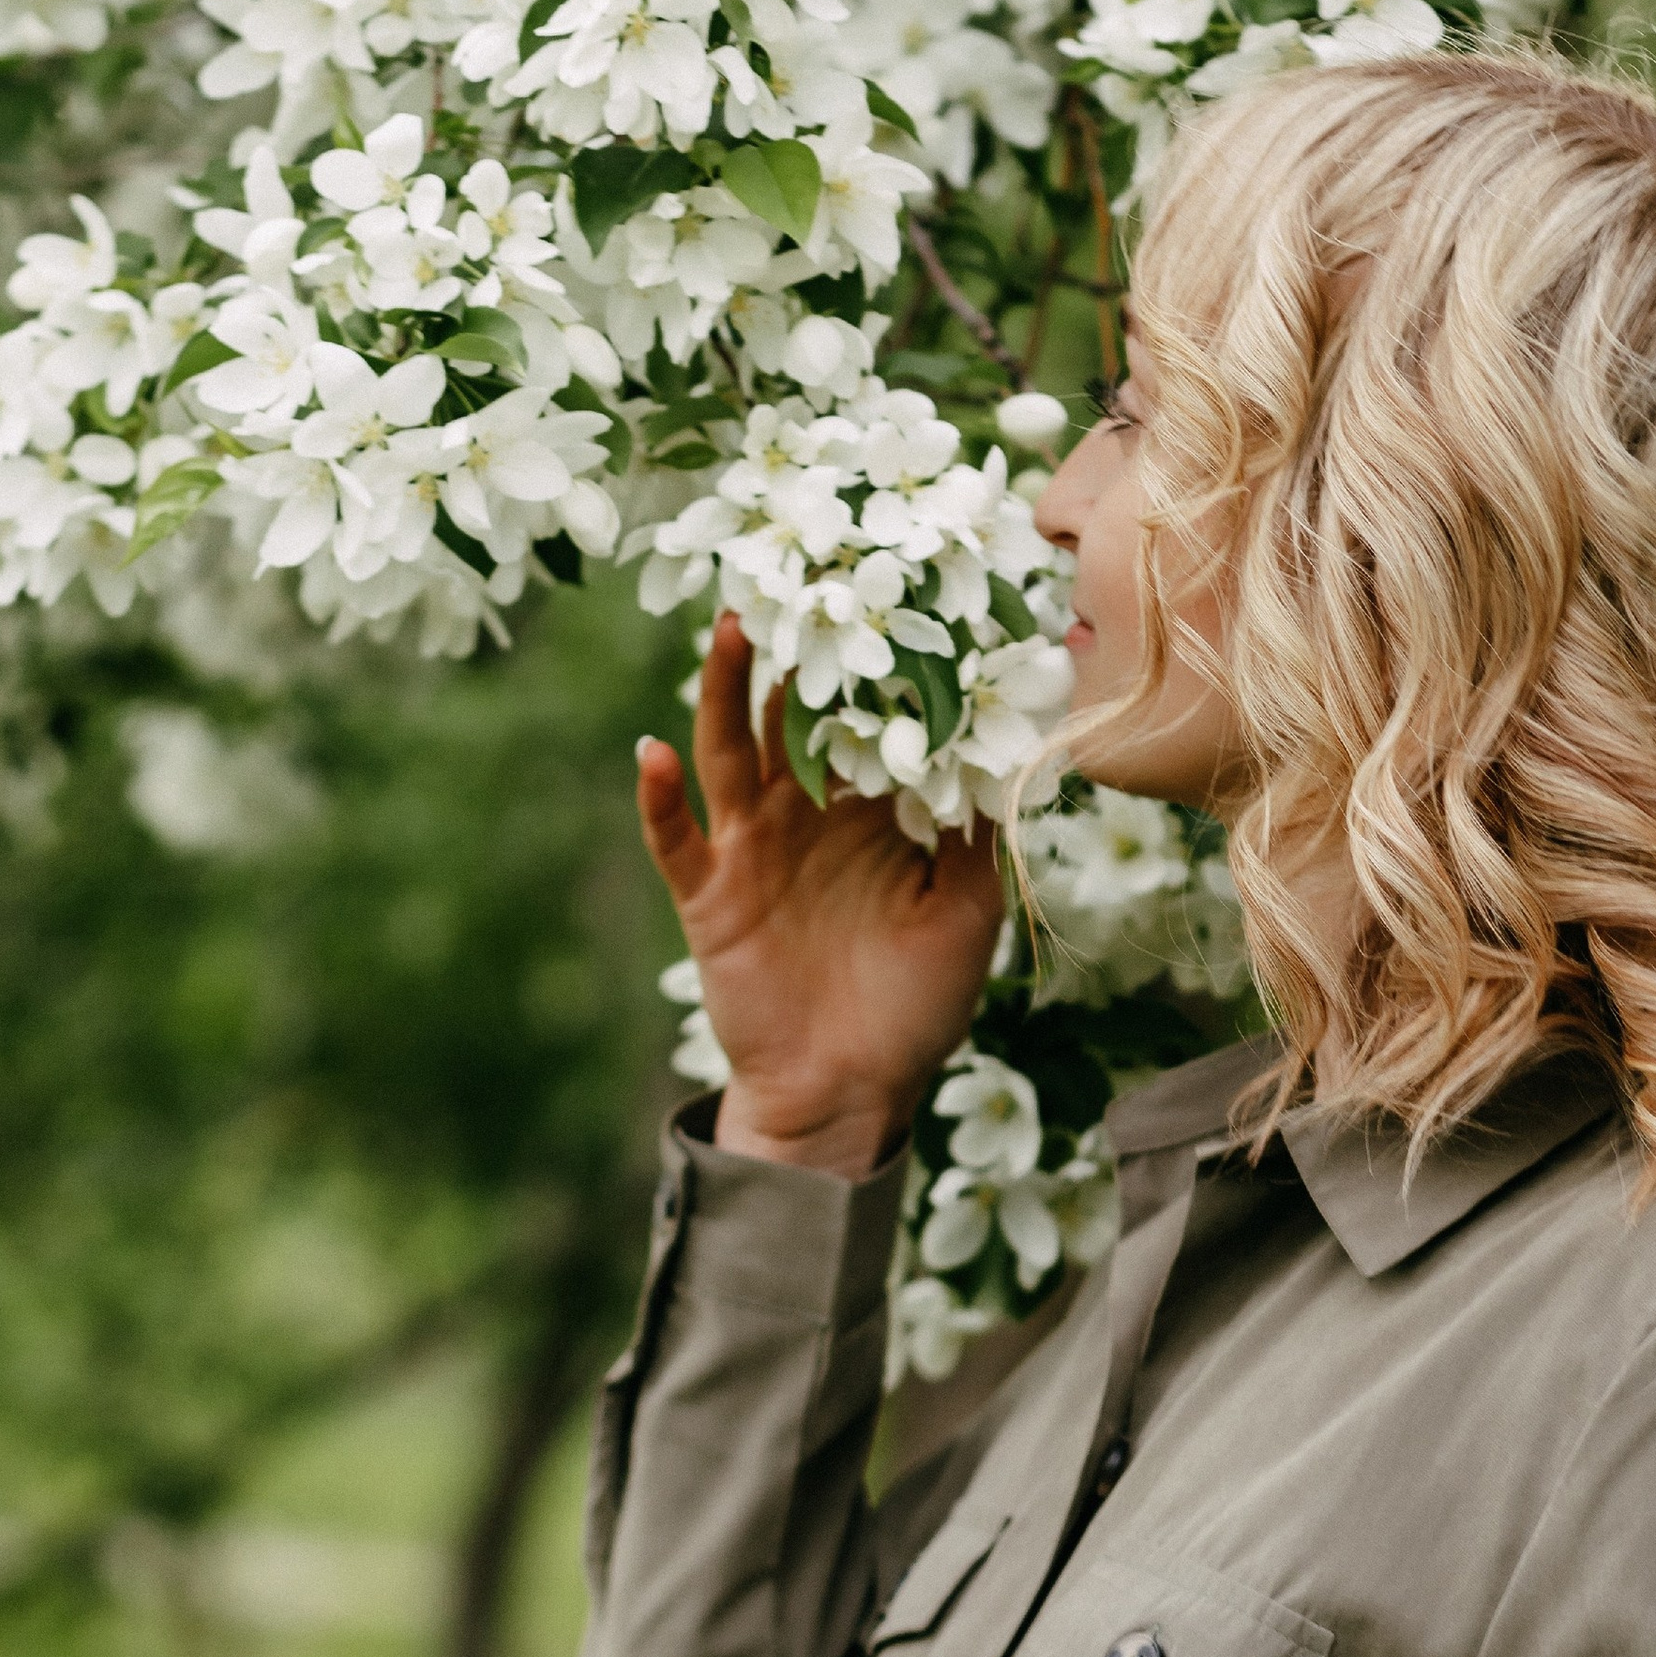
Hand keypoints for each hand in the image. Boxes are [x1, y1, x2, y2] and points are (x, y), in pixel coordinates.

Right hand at [637, 615, 1006, 1180]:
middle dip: (795, 644)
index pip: (867, 716)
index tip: (893, 583)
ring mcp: (751, 849)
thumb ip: (976, 832)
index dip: (876, 658)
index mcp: (868, 810)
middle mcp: (805, 814)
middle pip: (789, 711)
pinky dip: (660, 798)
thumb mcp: (968, 911)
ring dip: (724, 689)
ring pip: (731, 750)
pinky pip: (677, 839)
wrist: (851, 1093)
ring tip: (732, 623)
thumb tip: (1002, 747)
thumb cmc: (916, 1006)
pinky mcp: (709, 895)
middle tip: (802, 563)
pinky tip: (653, 753)